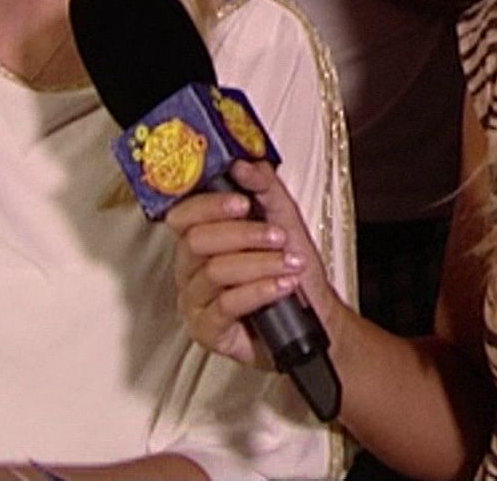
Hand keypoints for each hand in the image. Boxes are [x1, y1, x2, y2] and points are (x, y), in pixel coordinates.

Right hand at [166, 160, 342, 369]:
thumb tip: (243, 166)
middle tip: (277, 236)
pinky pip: (226, 305)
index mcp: (201, 239)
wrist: (314, 313)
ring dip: (261, 264)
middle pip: (196, 241)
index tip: (242, 201)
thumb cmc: (292, 267)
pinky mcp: (207, 331)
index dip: (209, 205)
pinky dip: (260, 290)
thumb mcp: (284, 218)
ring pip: (215, 272)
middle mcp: (191, 269)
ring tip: (289, 263)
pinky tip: (282, 285)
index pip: (183, 215)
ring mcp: (195, 301)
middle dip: (243, 235)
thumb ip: (263, 186)